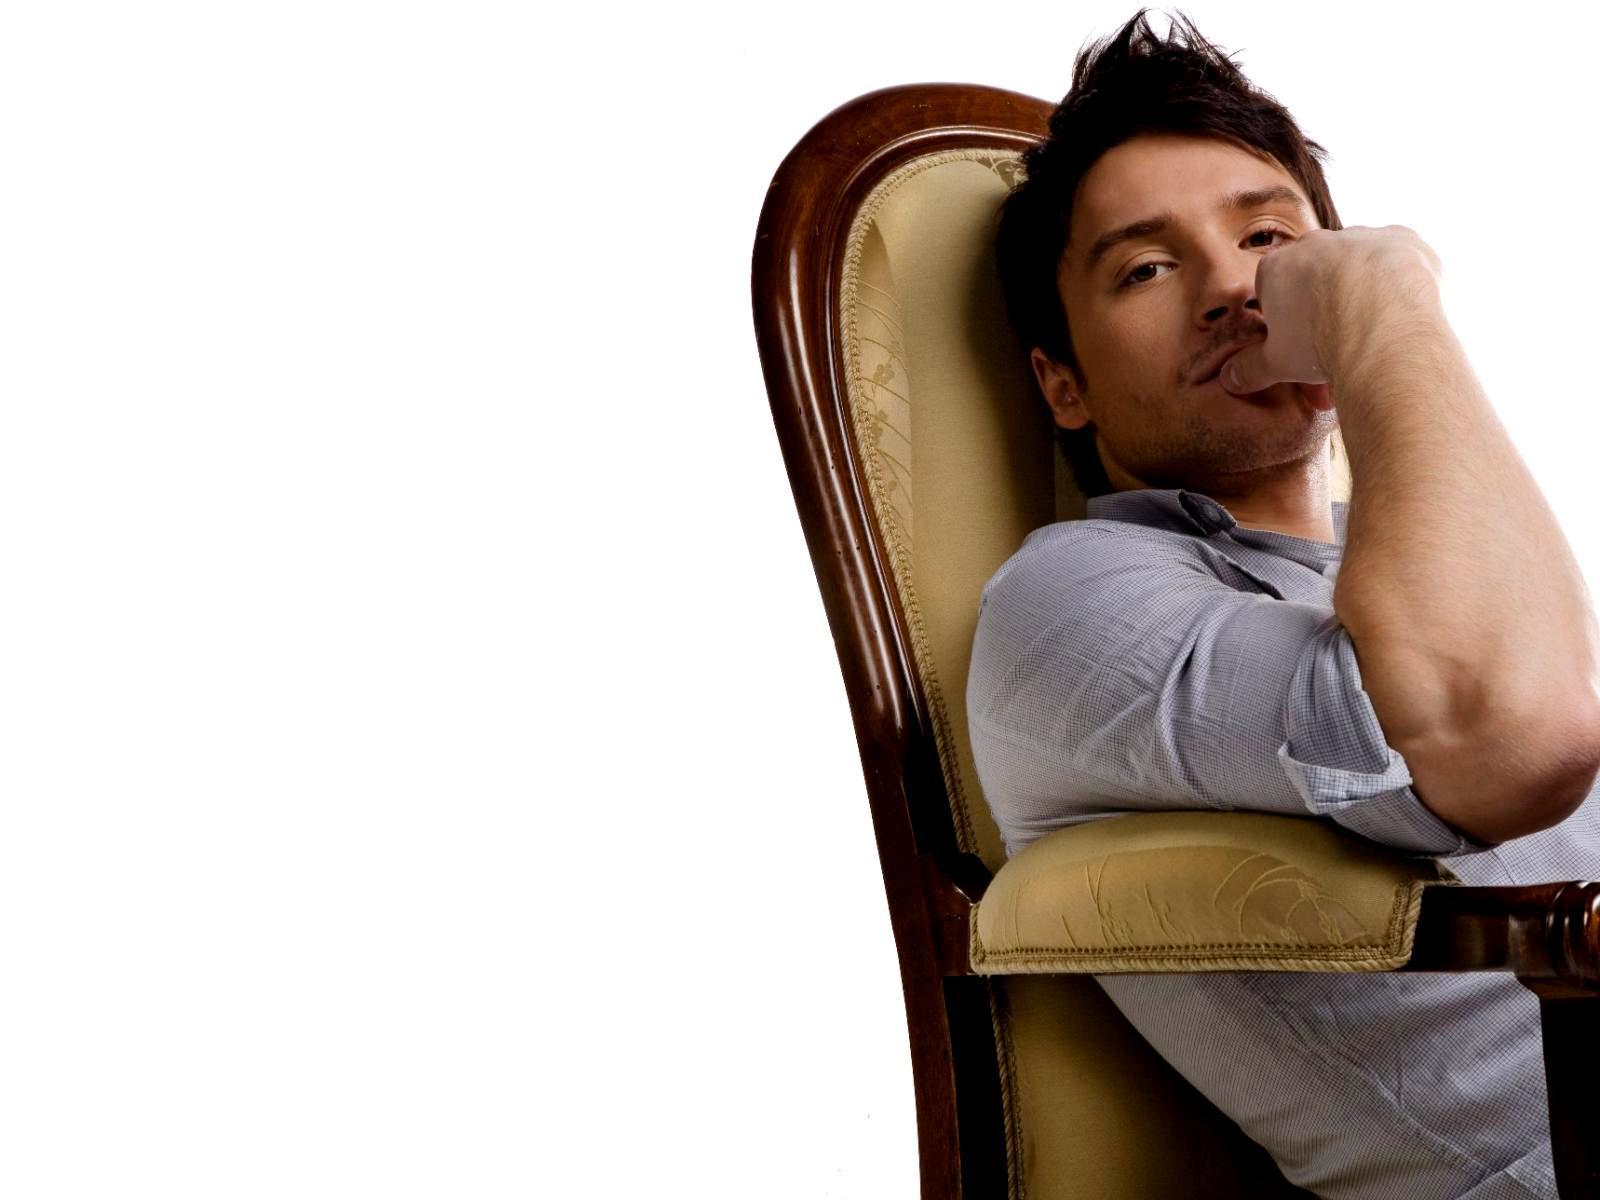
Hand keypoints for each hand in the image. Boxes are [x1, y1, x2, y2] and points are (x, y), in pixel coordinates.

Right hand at [1222, 225, 1445, 408]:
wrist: (1384, 326)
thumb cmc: (1320, 342)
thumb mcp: (1276, 364)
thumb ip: (1250, 368)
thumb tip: (1229, 379)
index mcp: (1276, 267)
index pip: (1273, 289)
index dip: (1286, 320)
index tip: (1299, 344)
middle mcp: (1316, 243)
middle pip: (1317, 276)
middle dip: (1325, 308)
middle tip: (1337, 349)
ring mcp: (1360, 236)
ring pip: (1358, 267)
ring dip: (1363, 295)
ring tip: (1374, 337)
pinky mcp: (1402, 238)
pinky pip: (1398, 260)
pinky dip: (1399, 283)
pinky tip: (1400, 313)